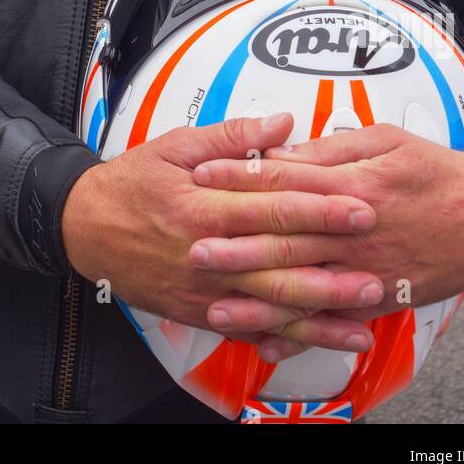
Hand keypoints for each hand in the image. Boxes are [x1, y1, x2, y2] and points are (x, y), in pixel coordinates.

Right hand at [61, 113, 384, 355]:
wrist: (83, 229)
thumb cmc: (132, 182)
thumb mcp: (175, 145)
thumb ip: (233, 136)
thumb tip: (284, 124)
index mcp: (203, 204)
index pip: (272, 206)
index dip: (320, 208)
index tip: (360, 205)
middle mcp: (207, 253)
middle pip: (279, 262)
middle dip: (333, 267)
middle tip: (380, 267)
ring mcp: (205, 290)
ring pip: (269, 304)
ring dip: (320, 313)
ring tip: (364, 315)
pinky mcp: (200, 313)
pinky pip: (249, 328)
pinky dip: (287, 338)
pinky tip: (321, 340)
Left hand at [191, 126, 463, 350]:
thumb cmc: (434, 170)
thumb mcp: (384, 140)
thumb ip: (330, 149)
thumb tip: (282, 152)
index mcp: (353, 183)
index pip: (284, 179)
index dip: (239, 177)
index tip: (200, 175)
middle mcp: (356, 231)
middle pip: (287, 239)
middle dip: (237, 245)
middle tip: (193, 247)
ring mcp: (367, 270)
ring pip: (304, 288)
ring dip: (259, 300)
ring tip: (217, 305)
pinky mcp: (380, 298)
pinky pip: (333, 320)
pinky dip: (301, 334)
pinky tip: (268, 342)